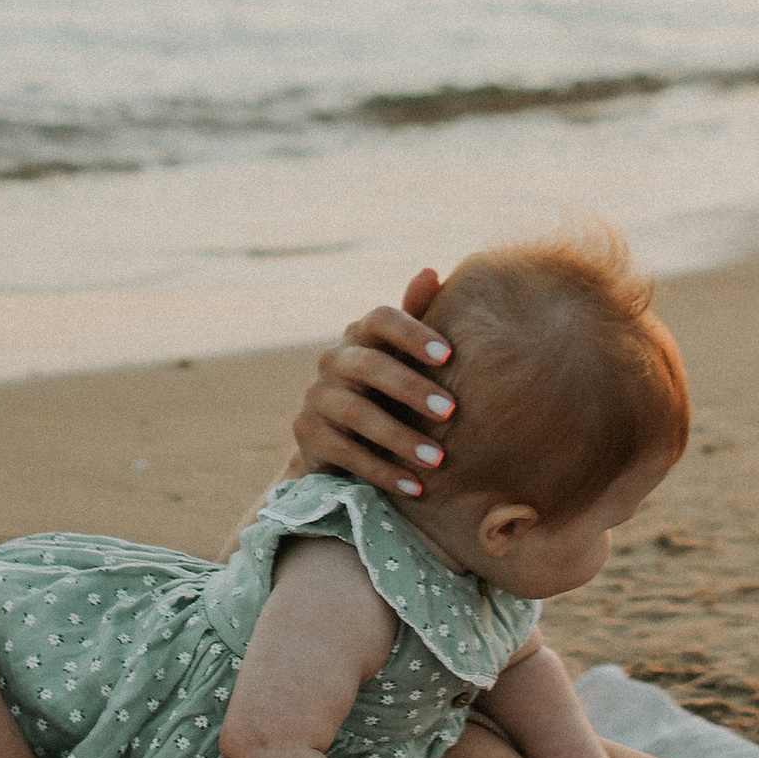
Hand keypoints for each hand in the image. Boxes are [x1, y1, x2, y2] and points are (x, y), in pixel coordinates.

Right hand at [290, 270, 457, 501]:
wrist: (343, 440)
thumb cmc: (390, 390)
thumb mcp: (405, 357)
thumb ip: (418, 318)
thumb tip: (431, 271)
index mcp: (361, 334)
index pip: (380, 318)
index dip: (412, 333)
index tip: (449, 355)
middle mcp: (333, 360)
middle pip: (368, 365)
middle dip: (411, 388)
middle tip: (451, 411)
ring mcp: (316, 398)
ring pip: (356, 412)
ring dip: (400, 438)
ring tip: (437, 460)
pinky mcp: (308, 435)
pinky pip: (345, 453)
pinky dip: (383, 471)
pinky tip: (416, 486)